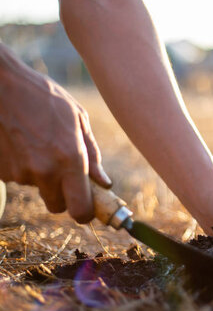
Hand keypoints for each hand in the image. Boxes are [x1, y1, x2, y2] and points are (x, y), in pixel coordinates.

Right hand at [0, 45, 110, 222]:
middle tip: (65, 171)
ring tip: (39, 142)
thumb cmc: (44, 97)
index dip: (85, 213)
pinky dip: (22, 165)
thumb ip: (93, 155)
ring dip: (41, 175)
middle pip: (58, 206)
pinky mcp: (1, 171)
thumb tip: (104, 183)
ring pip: (37, 188)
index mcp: (70, 160)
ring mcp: (19, 173)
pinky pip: (18, 176)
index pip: (80, 209)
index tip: (88, 208)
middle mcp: (45, 171)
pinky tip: (21, 141)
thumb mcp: (78, 119)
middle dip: (63, 195)